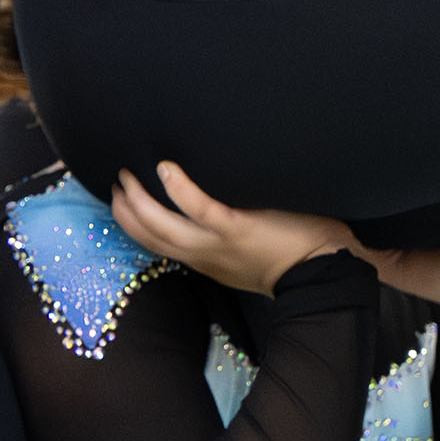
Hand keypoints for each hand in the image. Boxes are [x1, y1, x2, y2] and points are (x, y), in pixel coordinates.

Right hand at [109, 161, 355, 297]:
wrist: (324, 272)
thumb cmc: (292, 257)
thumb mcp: (246, 257)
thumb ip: (227, 237)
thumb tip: (217, 208)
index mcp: (205, 261)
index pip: (158, 245)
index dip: (133, 225)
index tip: (119, 202)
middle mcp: (204, 256)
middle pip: (150, 237)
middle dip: (126, 211)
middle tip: (115, 183)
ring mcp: (218, 243)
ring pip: (164, 225)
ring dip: (140, 200)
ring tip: (128, 174)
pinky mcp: (236, 228)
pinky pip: (199, 209)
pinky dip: (179, 189)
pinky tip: (167, 168)